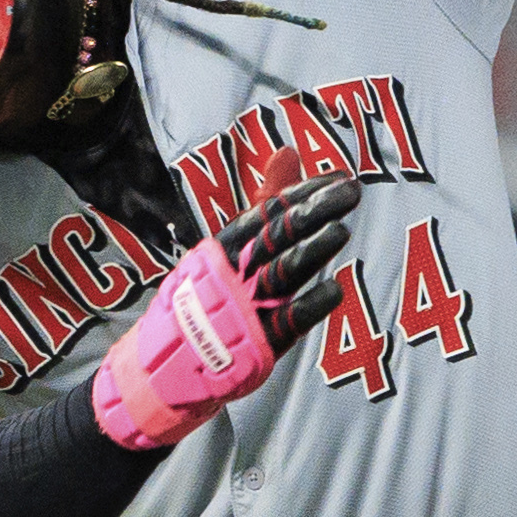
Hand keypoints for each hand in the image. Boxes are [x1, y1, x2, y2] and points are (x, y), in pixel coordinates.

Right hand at [90, 174, 363, 450]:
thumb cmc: (207, 299)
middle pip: (276, 236)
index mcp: (223, 247)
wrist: (166, 365)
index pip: (268, 211)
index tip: (338, 177)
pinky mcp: (255, 343)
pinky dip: (309, 305)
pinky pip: (286, 321)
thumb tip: (288, 151)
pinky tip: (334, 290)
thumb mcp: (232, 246)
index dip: (304, 192)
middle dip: (314, 212)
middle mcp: (231, 273)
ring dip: (311, 252)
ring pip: (280, 273)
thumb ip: (266, 203)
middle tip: (350, 192)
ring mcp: (242, 308)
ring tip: (341, 231)